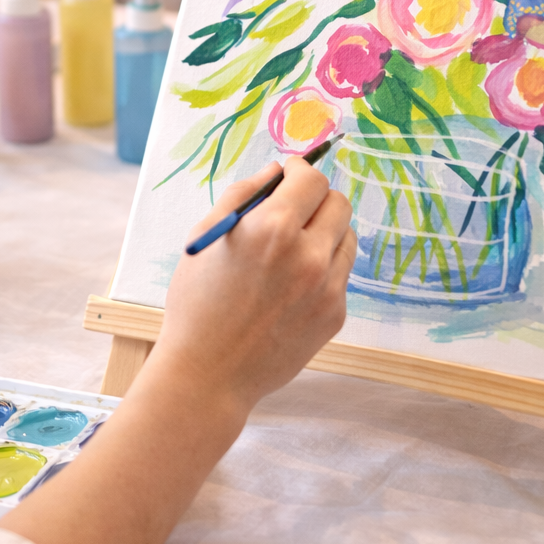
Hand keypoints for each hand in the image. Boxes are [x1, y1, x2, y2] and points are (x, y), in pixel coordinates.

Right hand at [154, 157, 355, 412]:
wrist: (208, 373)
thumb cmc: (197, 303)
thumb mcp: (208, 236)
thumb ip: (243, 194)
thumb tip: (275, 171)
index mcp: (273, 229)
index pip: (312, 179)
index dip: (300, 170)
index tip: (291, 173)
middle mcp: (309, 255)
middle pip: (338, 203)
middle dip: (316, 198)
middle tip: (294, 207)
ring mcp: (327, 288)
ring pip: (346, 237)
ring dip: (324, 232)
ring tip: (292, 249)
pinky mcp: (335, 315)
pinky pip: (340, 275)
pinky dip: (322, 269)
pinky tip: (290, 286)